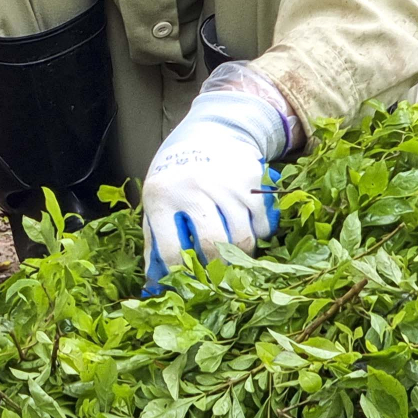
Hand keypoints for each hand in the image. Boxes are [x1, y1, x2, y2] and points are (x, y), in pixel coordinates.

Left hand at [141, 85, 286, 290]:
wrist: (211, 133)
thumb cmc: (178, 175)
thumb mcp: (158, 200)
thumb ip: (156, 239)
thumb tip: (156, 284)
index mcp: (162, 196)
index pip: (171, 249)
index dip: (180, 274)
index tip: (188, 283)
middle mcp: (194, 188)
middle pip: (212, 244)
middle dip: (217, 268)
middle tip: (219, 275)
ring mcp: (225, 183)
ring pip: (242, 238)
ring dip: (241, 256)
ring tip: (234, 257)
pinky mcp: (251, 180)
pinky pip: (261, 225)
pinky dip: (258, 236)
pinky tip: (248, 232)